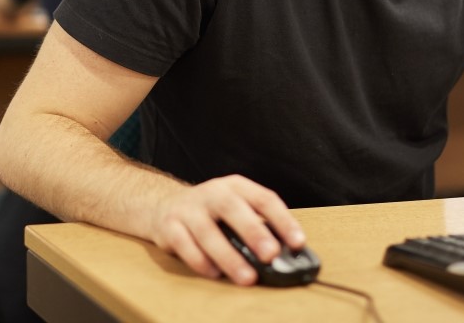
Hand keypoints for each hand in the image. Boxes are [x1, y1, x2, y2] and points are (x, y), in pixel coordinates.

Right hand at [148, 174, 304, 285]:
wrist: (165, 205)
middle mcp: (212, 193)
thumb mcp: (236, 208)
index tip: (298, 242)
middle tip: (271, 255)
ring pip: (207, 231)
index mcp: (235, 187)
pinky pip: (185, 245)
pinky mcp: (169, 226)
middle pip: (233, 209)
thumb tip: (285, 254)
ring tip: (247, 277)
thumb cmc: (211, 211)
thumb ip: (257, 225)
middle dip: (254, 232)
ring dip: (229, 256)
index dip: (282, 220)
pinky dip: (201, 261)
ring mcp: (188, 208)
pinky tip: (215, 273)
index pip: (263, 198)